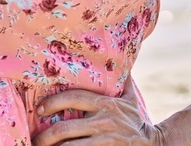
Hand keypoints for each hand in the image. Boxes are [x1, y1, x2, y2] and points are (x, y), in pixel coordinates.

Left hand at [32, 75, 165, 144]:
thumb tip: (119, 52)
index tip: (41, 109)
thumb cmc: (136, 119)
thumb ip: (122, 77)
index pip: (73, 97)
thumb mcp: (130, 96)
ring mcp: (105, 140)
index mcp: (105, 104)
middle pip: (65, 128)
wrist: (155, 144)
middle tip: (36, 139)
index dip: (53, 102)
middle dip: (45, 135)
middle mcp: (103, 122)